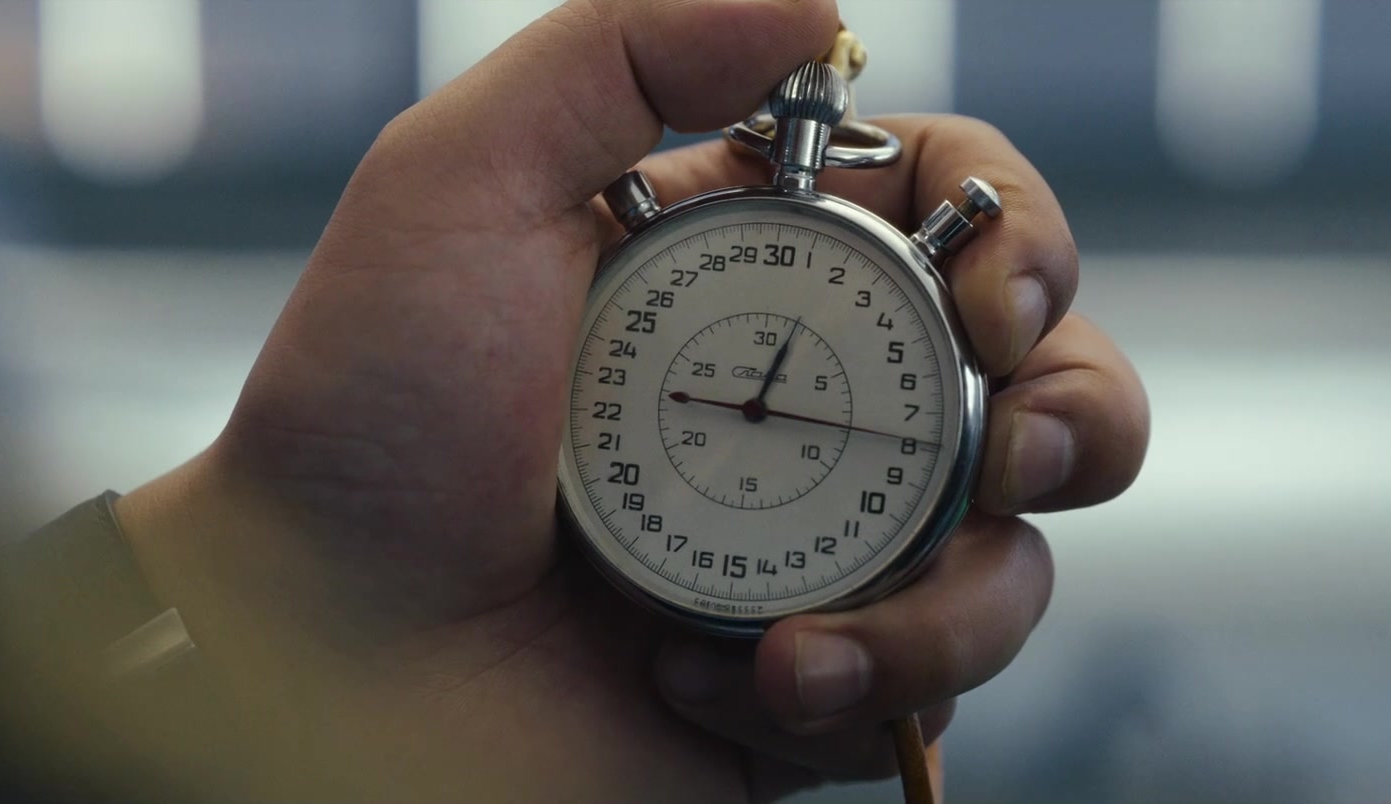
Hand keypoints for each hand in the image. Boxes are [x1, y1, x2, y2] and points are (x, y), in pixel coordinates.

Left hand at [116, 0, 1148, 799]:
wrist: (311, 649)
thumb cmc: (366, 414)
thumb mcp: (460, 181)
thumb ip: (625, 55)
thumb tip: (818, 7)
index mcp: (751, 274)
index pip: (958, 222)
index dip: (1026, 242)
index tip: (999, 302)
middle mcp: (803, 410)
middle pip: (1042, 388)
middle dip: (1079, 416)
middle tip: (1018, 456)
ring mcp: (810, 555)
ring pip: (1010, 567)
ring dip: (956, 610)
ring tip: (804, 645)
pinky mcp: (797, 695)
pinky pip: (914, 703)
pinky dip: (836, 699)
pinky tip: (704, 685)